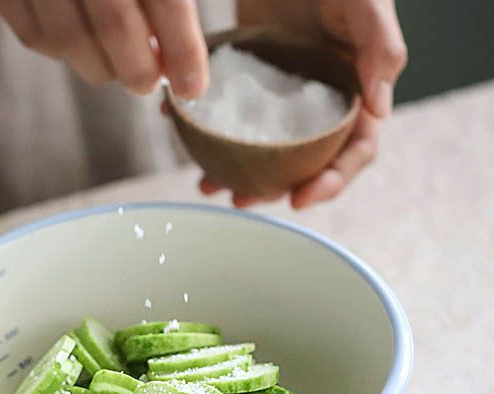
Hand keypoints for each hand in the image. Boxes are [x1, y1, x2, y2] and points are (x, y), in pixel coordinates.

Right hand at [0, 0, 208, 98]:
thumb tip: (176, 38)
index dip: (184, 52)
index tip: (193, 86)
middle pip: (116, 28)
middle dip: (139, 70)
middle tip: (149, 82)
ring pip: (69, 40)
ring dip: (100, 68)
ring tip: (116, 68)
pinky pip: (31, 34)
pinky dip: (59, 52)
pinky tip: (77, 45)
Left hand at [204, 0, 407, 208]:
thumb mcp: (366, 5)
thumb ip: (380, 50)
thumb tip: (379, 111)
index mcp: (357, 95)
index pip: (353, 152)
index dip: (331, 182)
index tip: (299, 200)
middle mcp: (321, 104)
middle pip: (303, 163)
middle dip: (274, 189)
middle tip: (240, 200)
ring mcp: (284, 96)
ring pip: (265, 148)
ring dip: (238, 172)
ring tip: (208, 185)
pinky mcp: (252, 82)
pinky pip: (233, 114)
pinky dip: (211, 131)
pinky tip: (187, 135)